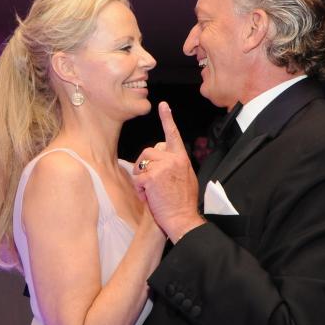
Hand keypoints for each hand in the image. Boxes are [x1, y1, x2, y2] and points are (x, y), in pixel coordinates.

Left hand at [133, 102, 203, 242]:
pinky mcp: (152, 177)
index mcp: (181, 158)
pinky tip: (149, 197)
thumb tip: (166, 156)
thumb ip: (175, 164)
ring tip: (151, 191)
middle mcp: (173, 159)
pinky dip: (140, 190)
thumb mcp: (186, 177)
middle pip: (148, 151)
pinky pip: (138, 178)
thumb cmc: (183, 202)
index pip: (173, 134)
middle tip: (149, 182)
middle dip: (144, 165)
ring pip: (141, 163)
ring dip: (141, 178)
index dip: (167, 119)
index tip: (163, 105)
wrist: (183, 218)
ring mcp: (163, 167)